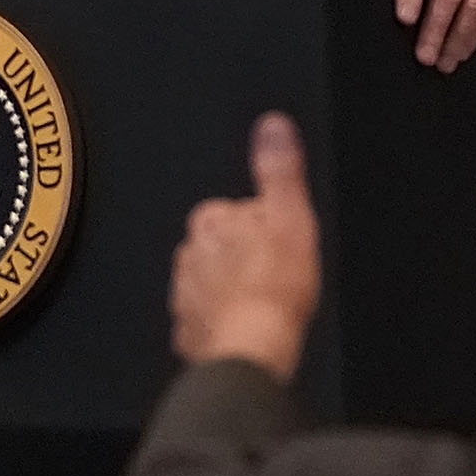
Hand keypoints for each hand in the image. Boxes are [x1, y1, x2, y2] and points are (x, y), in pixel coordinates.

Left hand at [171, 114, 321, 379]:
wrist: (254, 348)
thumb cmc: (274, 287)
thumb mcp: (290, 215)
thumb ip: (278, 169)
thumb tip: (272, 126)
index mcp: (210, 222)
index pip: (238, 212)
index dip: (266, 229)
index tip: (281, 246)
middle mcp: (188, 255)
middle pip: (224, 250)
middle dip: (245, 261)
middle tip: (274, 279)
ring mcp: (184, 296)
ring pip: (213, 286)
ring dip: (233, 293)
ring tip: (262, 306)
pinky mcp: (187, 332)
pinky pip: (207, 321)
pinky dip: (223, 325)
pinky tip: (246, 330)